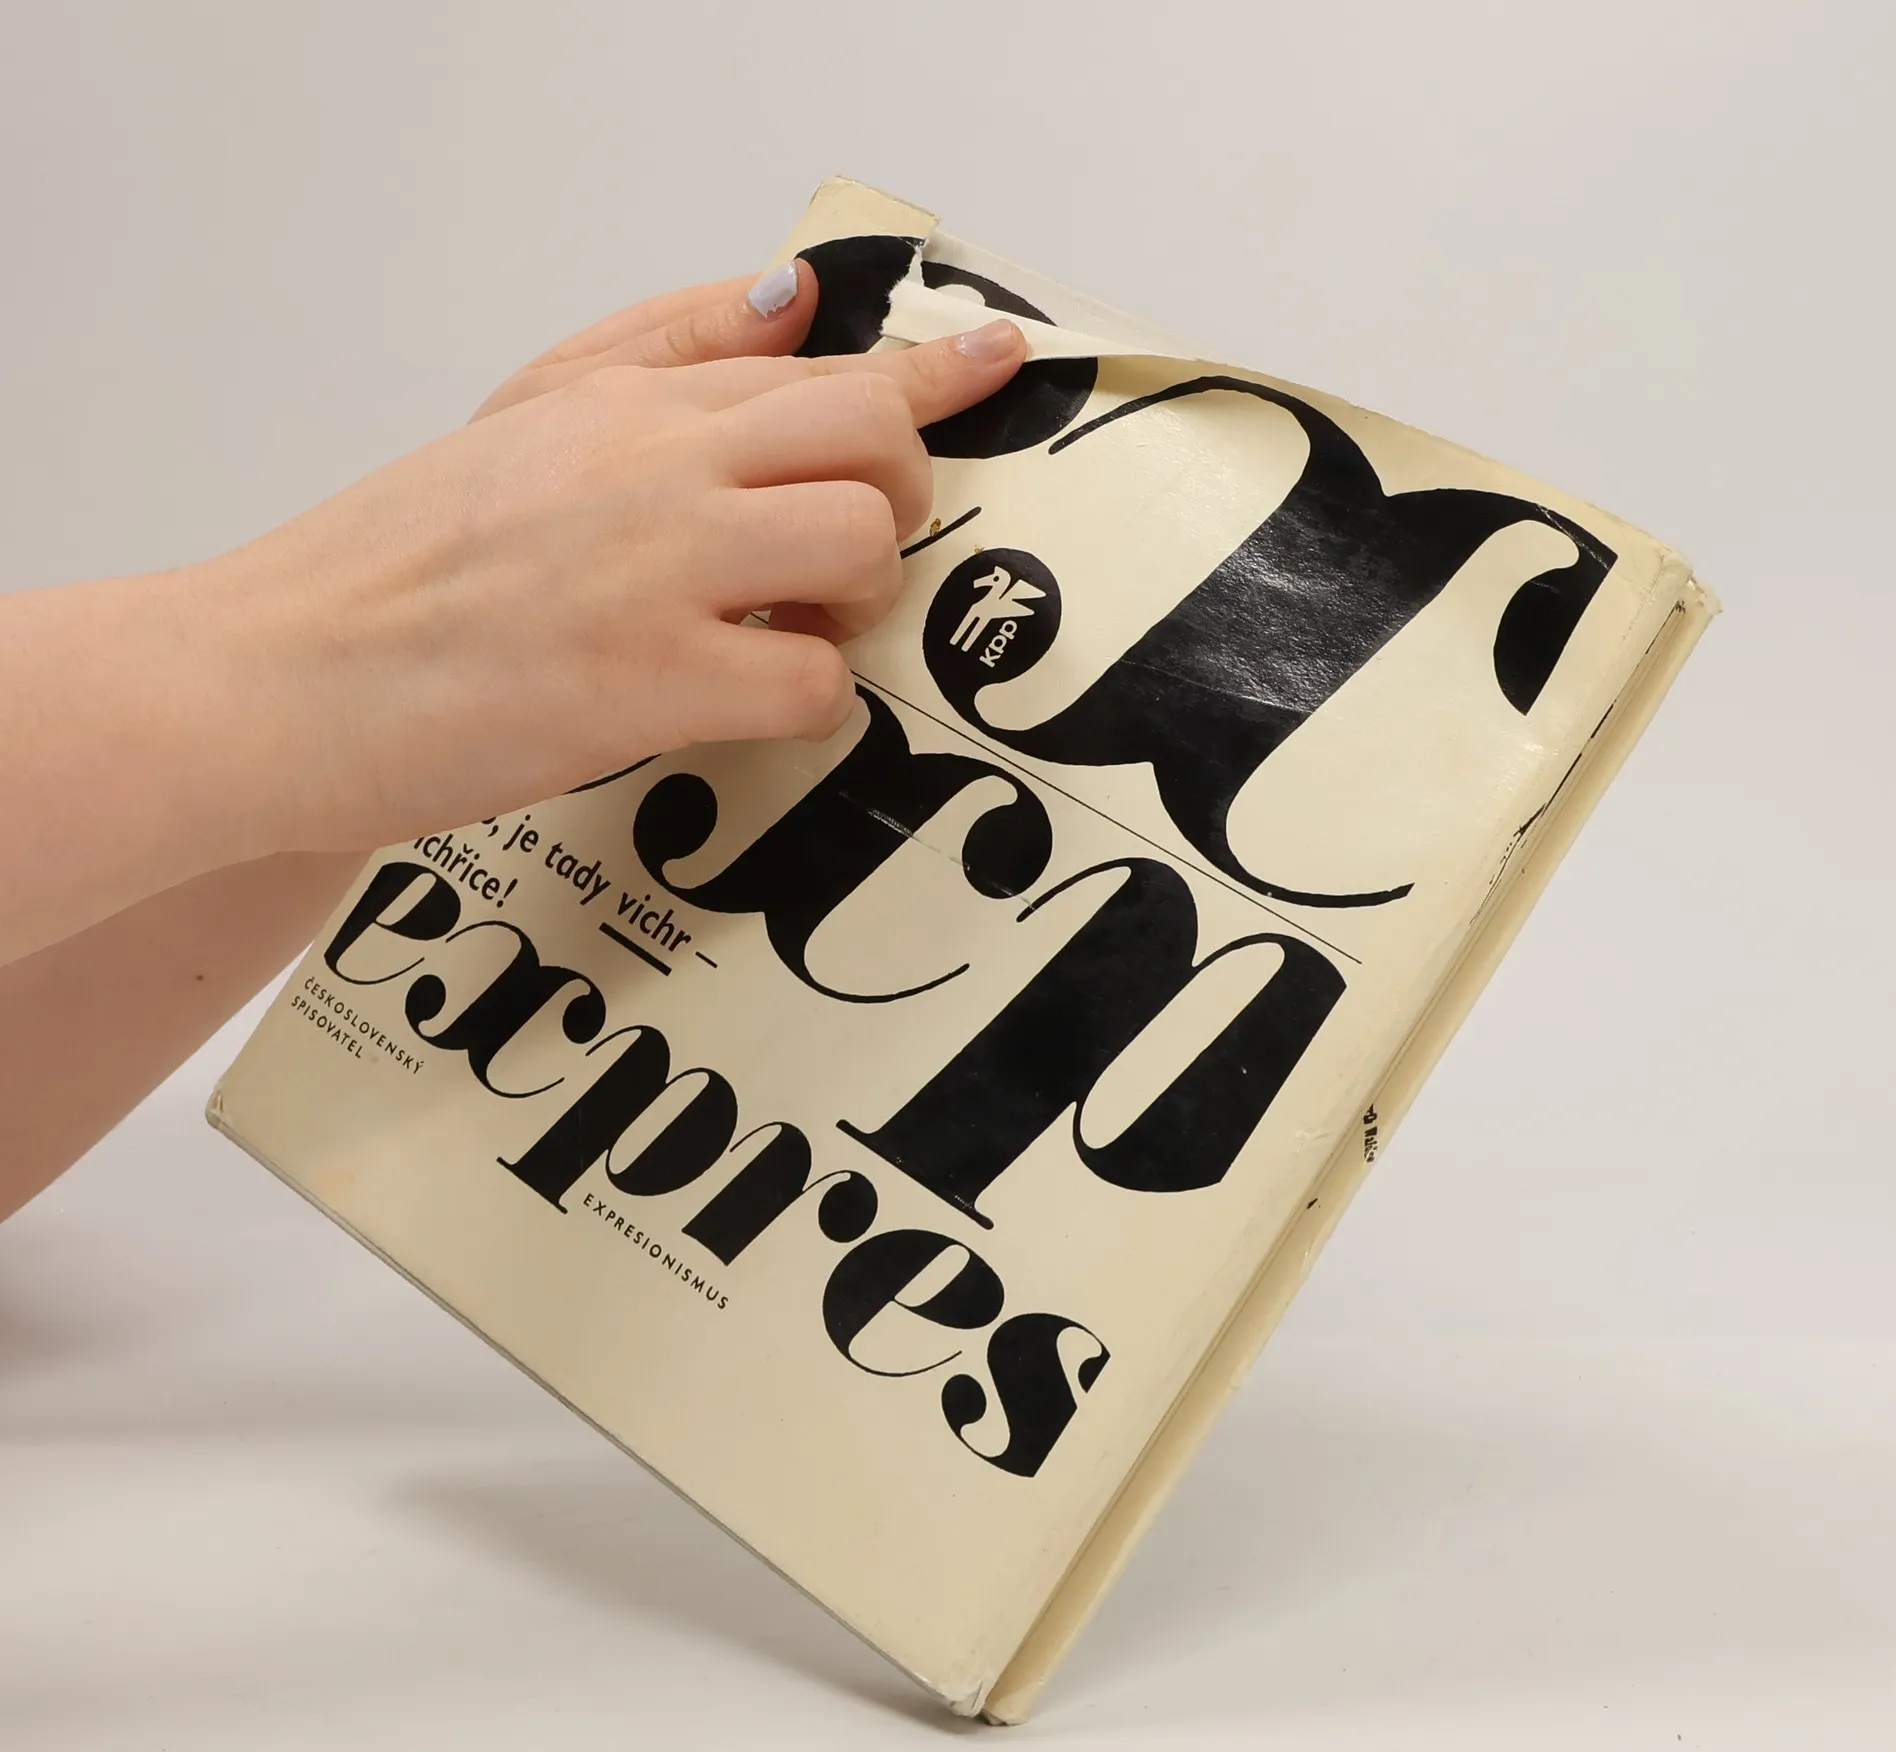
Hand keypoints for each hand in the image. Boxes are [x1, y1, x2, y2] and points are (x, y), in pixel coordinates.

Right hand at [194, 264, 1027, 858]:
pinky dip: (803, 700)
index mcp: (627, 405)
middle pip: (870, 439)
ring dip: (854, 603)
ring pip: (862, 548)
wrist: (284, 672)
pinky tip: (740, 700)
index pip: (816, 361)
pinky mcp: (654, 679)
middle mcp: (656, 464)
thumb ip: (656, 351)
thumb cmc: (397, 566)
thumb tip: (787, 299)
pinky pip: (813, 679)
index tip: (1001, 358)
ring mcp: (661, 568)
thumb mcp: (519, 422)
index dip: (933, 371)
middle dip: (895, 499)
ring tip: (782, 628)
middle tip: (839, 556)